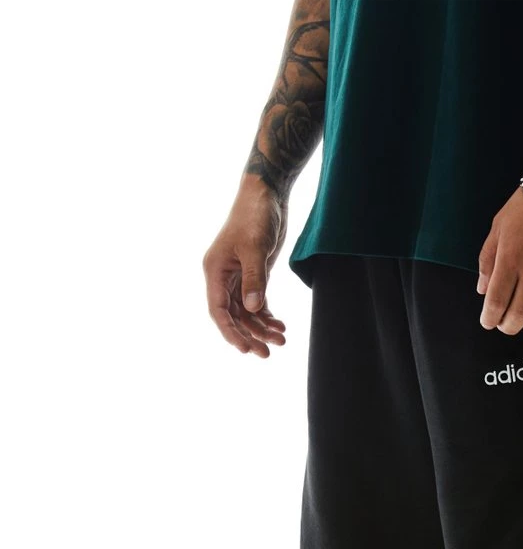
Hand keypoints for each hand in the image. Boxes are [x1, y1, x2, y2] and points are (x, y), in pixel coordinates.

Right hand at [202, 176, 287, 357]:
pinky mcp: (253, 275)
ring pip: (247, 312)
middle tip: (267, 353)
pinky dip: (268, 316)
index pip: (218, 311)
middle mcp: (223, 277)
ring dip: (262, 328)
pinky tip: (281, 326)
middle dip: (249, 335)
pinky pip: (257, 303)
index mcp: (215, 271)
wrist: (266, 195)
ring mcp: (238, 277)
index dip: (231, 332)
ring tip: (282, 340)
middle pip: (233, 316)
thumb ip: (255, 279)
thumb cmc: (255, 216)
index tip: (245, 349)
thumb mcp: (255, 247)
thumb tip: (254, 308)